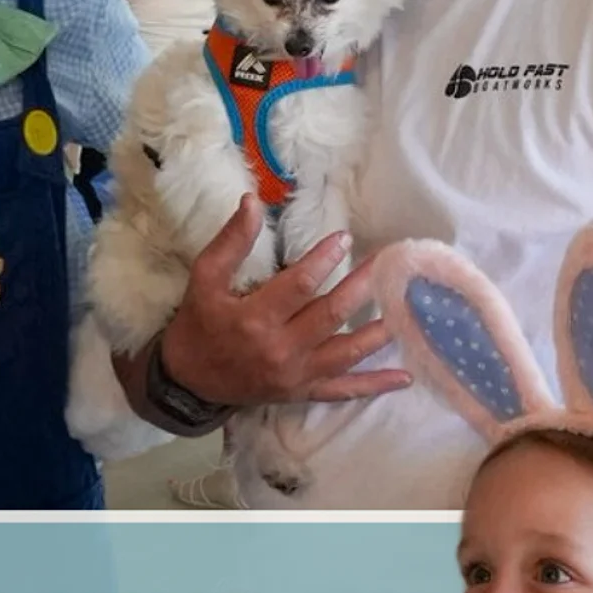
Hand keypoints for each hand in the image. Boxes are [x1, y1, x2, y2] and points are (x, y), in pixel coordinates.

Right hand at [159, 195, 411, 407]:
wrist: (187, 380)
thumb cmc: (198, 323)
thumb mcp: (204, 277)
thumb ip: (231, 240)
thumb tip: (253, 201)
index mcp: (255, 319)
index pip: (299, 285)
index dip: (324, 259)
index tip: (344, 238)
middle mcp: (280, 350)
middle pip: (331, 315)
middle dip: (362, 287)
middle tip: (386, 264)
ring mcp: (295, 375)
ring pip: (345, 353)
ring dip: (377, 332)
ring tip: (405, 310)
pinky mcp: (302, 392)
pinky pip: (343, 391)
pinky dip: (374, 385)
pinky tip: (404, 377)